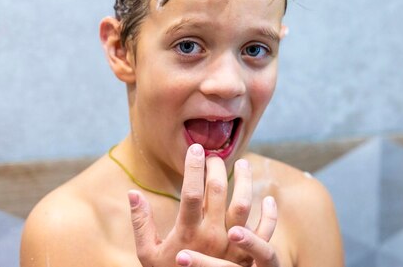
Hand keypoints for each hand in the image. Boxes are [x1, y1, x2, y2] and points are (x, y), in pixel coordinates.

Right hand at [128, 143, 278, 266]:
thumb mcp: (148, 254)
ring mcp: (233, 245)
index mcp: (187, 234)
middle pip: (219, 191)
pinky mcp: (248, 255)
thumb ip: (141, 223)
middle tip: (213, 156)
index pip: (192, 192)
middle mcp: (213, 237)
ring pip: (244, 204)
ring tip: (243, 164)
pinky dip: (270, 213)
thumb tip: (132, 192)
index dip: (193, 167)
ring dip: (245, 180)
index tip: (195, 148)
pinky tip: (269, 198)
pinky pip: (265, 230)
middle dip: (216, 167)